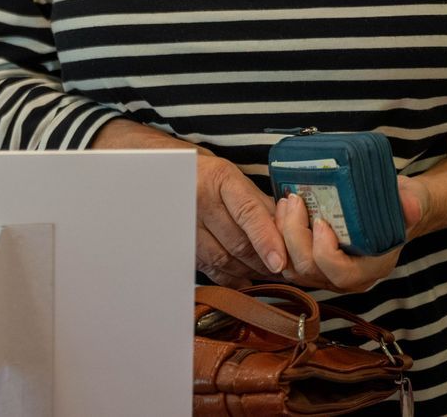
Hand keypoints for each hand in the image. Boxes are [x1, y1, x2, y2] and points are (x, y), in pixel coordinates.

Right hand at [92, 120, 288, 285]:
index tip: (280, 261)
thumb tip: (289, 230)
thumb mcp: (232, 176)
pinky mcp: (178, 242)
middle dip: (265, 260)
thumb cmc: (203, 172)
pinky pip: (209, 268)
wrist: (156, 169)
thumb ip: (259, 203)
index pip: (248, 213)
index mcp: (219, 177)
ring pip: (224, 260)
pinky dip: (230, 277)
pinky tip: (242, 276)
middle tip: (286, 269)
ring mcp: (186, 223)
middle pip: (238, 242)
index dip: (266, 239)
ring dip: (249, 270)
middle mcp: (199, 199)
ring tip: (266, 271)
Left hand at [268, 177, 428, 294]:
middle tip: (294, 201)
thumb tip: (410, 204)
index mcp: (371, 268)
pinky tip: (281, 210)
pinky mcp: (312, 262)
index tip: (321, 220)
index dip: (325, 251)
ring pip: (293, 267)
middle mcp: (347, 278)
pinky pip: (287, 259)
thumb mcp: (411, 201)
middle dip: (294, 235)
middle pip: (310, 270)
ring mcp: (327, 273)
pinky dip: (278, 237)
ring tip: (286, 201)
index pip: (341, 274)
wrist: (392, 214)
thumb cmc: (399, 209)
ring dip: (282, 235)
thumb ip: (411, 204)